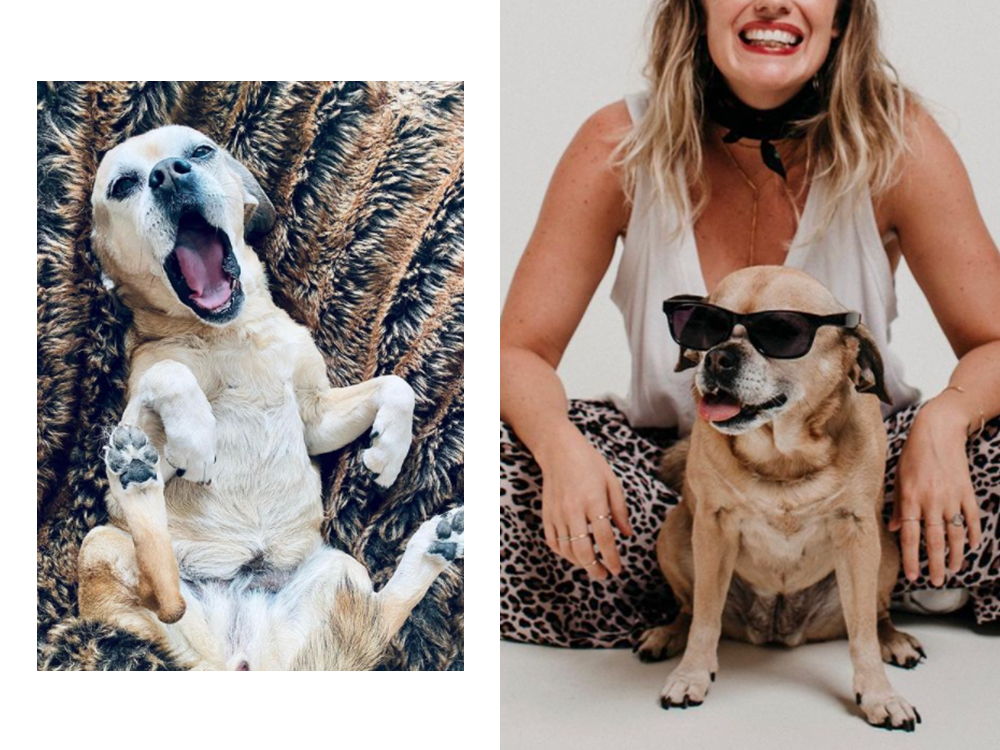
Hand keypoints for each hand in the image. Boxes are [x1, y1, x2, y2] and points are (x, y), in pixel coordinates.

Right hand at [536, 423, 631, 578]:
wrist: (559, 451)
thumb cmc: (589, 464)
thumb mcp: (612, 482)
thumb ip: (620, 510)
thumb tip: (628, 535)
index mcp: (594, 500)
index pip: (604, 538)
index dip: (612, 558)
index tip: (618, 570)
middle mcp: (573, 510)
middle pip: (583, 550)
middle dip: (595, 568)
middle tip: (605, 575)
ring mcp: (557, 513)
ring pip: (567, 550)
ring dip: (580, 563)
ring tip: (592, 566)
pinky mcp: (547, 515)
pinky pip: (554, 542)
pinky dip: (564, 554)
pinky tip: (574, 555)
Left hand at [888, 400, 981, 585]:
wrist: (938, 432)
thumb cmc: (912, 455)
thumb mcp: (898, 478)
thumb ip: (896, 506)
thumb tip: (893, 529)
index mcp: (910, 498)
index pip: (910, 536)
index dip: (911, 558)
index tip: (912, 576)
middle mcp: (931, 501)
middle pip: (935, 540)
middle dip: (936, 564)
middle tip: (937, 582)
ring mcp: (951, 497)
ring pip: (956, 534)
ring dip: (956, 555)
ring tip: (953, 569)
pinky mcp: (966, 492)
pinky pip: (972, 518)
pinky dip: (973, 533)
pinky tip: (971, 546)